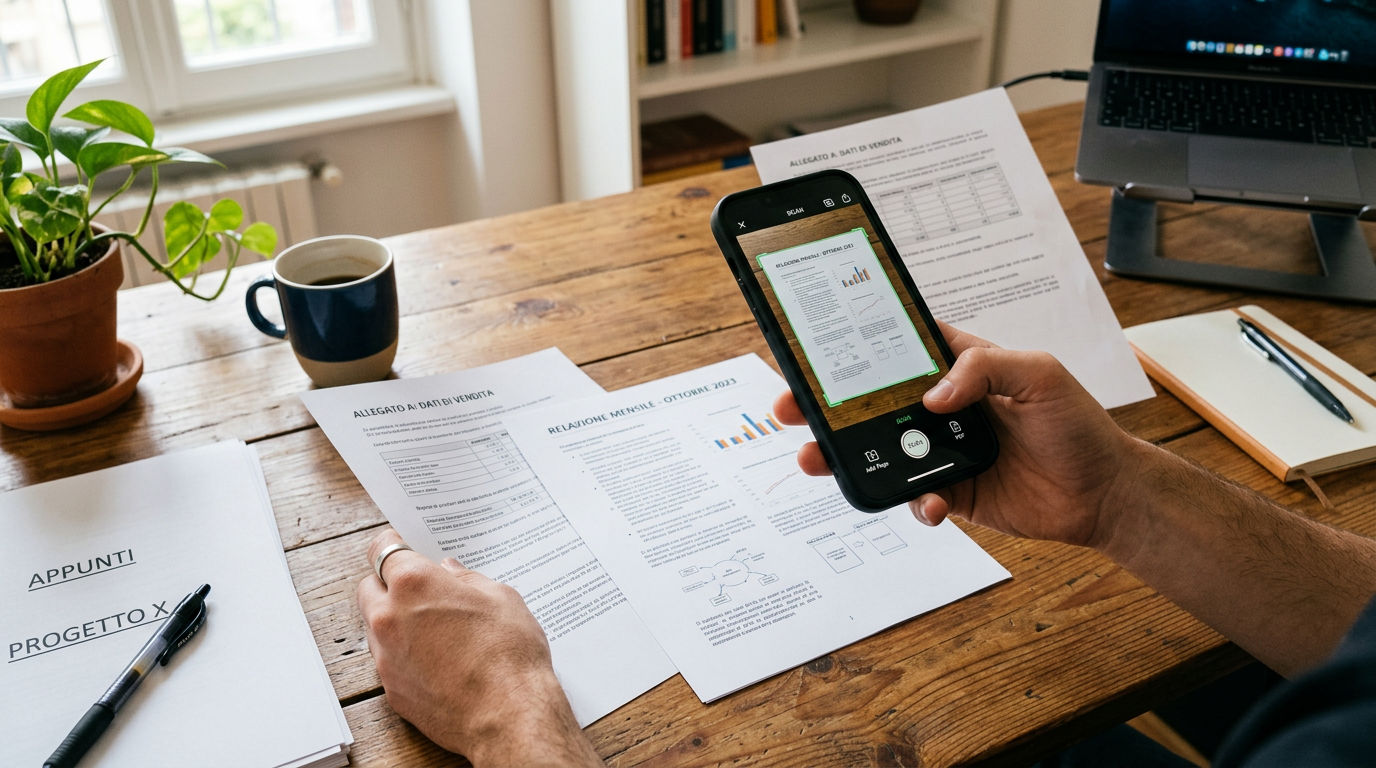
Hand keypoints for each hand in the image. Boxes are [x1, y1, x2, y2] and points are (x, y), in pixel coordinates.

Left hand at [357, 528, 601, 767]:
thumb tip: (450, 572)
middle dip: (389, 585)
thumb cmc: (510, 653)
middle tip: (421, 591)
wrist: (509, 715)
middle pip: (369, 588)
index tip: (400, 546)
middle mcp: (389, 617)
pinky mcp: (391, 689)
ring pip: (376, 627)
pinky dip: (404, 655)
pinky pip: (388, 661)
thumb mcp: (501, 597)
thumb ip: (467, 579)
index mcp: (415, 584)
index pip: (382, 549)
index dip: (392, 545)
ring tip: (435, 631)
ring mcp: (386, 656)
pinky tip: (437, 661)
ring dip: (395, 622)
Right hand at [774, 321, 1151, 548]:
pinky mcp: (948, 490)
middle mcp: (941, 405)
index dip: (852, 344)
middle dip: (824, 405)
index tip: (811, 347)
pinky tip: (931, 504)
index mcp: (958, 364)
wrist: (1103, 494)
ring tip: (817, 460)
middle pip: (868, 401)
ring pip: (877, 451)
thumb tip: (932, 394)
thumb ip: (984, 368)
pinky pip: (912, 497)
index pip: (894, 346)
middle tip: (790, 408)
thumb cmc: (1078, 425)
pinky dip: (913, 503)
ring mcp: (939, 450)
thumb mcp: (1039, 373)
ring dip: (844, 457)